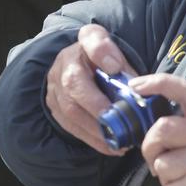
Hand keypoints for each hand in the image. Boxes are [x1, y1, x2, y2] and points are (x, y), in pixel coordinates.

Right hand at [45, 24, 133, 155]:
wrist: (81, 68)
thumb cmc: (105, 61)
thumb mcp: (119, 53)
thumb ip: (126, 64)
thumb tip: (131, 84)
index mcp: (85, 42)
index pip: (92, 39)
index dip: (102, 52)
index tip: (116, 67)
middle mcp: (64, 63)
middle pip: (74, 83)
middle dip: (98, 105)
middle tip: (119, 121)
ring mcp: (56, 87)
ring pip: (70, 109)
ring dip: (97, 128)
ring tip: (120, 140)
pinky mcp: (55, 107)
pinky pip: (71, 126)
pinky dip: (92, 138)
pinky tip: (111, 146)